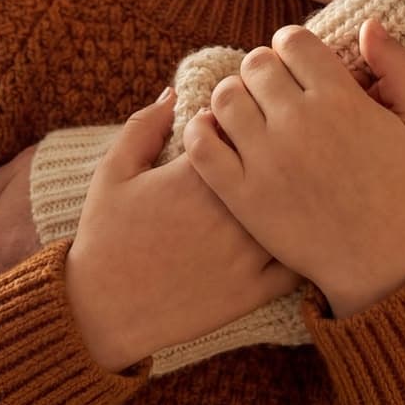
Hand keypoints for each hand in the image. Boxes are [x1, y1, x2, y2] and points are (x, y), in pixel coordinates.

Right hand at [65, 91, 300, 371]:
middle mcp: (227, 214)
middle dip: (276, 158)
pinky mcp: (251, 292)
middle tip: (271, 156)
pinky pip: (296, 264)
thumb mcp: (113, 172)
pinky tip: (295, 235)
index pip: (242, 130)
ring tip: (291, 191)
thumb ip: (143, 127)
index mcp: (196, 178)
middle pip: (276, 168)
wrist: (102, 310)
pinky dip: (302, 247)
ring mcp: (243, 255)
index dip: (245, 125)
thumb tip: (174, 94)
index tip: (240, 128)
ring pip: (295, 213)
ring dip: (297, 199)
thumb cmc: (105, 236)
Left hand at [184, 20, 404, 317]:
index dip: (291, 46)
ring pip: (225, 96)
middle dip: (263, 70)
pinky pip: (201, 143)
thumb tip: (370, 24)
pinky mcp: (241, 195)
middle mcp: (300, 125)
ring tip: (248, 112)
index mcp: (341, 100)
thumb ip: (401, 67)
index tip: (296, 67)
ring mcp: (267, 161)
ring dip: (233, 96)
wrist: (377, 261)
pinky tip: (219, 134)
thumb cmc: (401, 189)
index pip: (291, 40)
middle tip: (273, 91)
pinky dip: (202, 129)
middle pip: (255, 64)